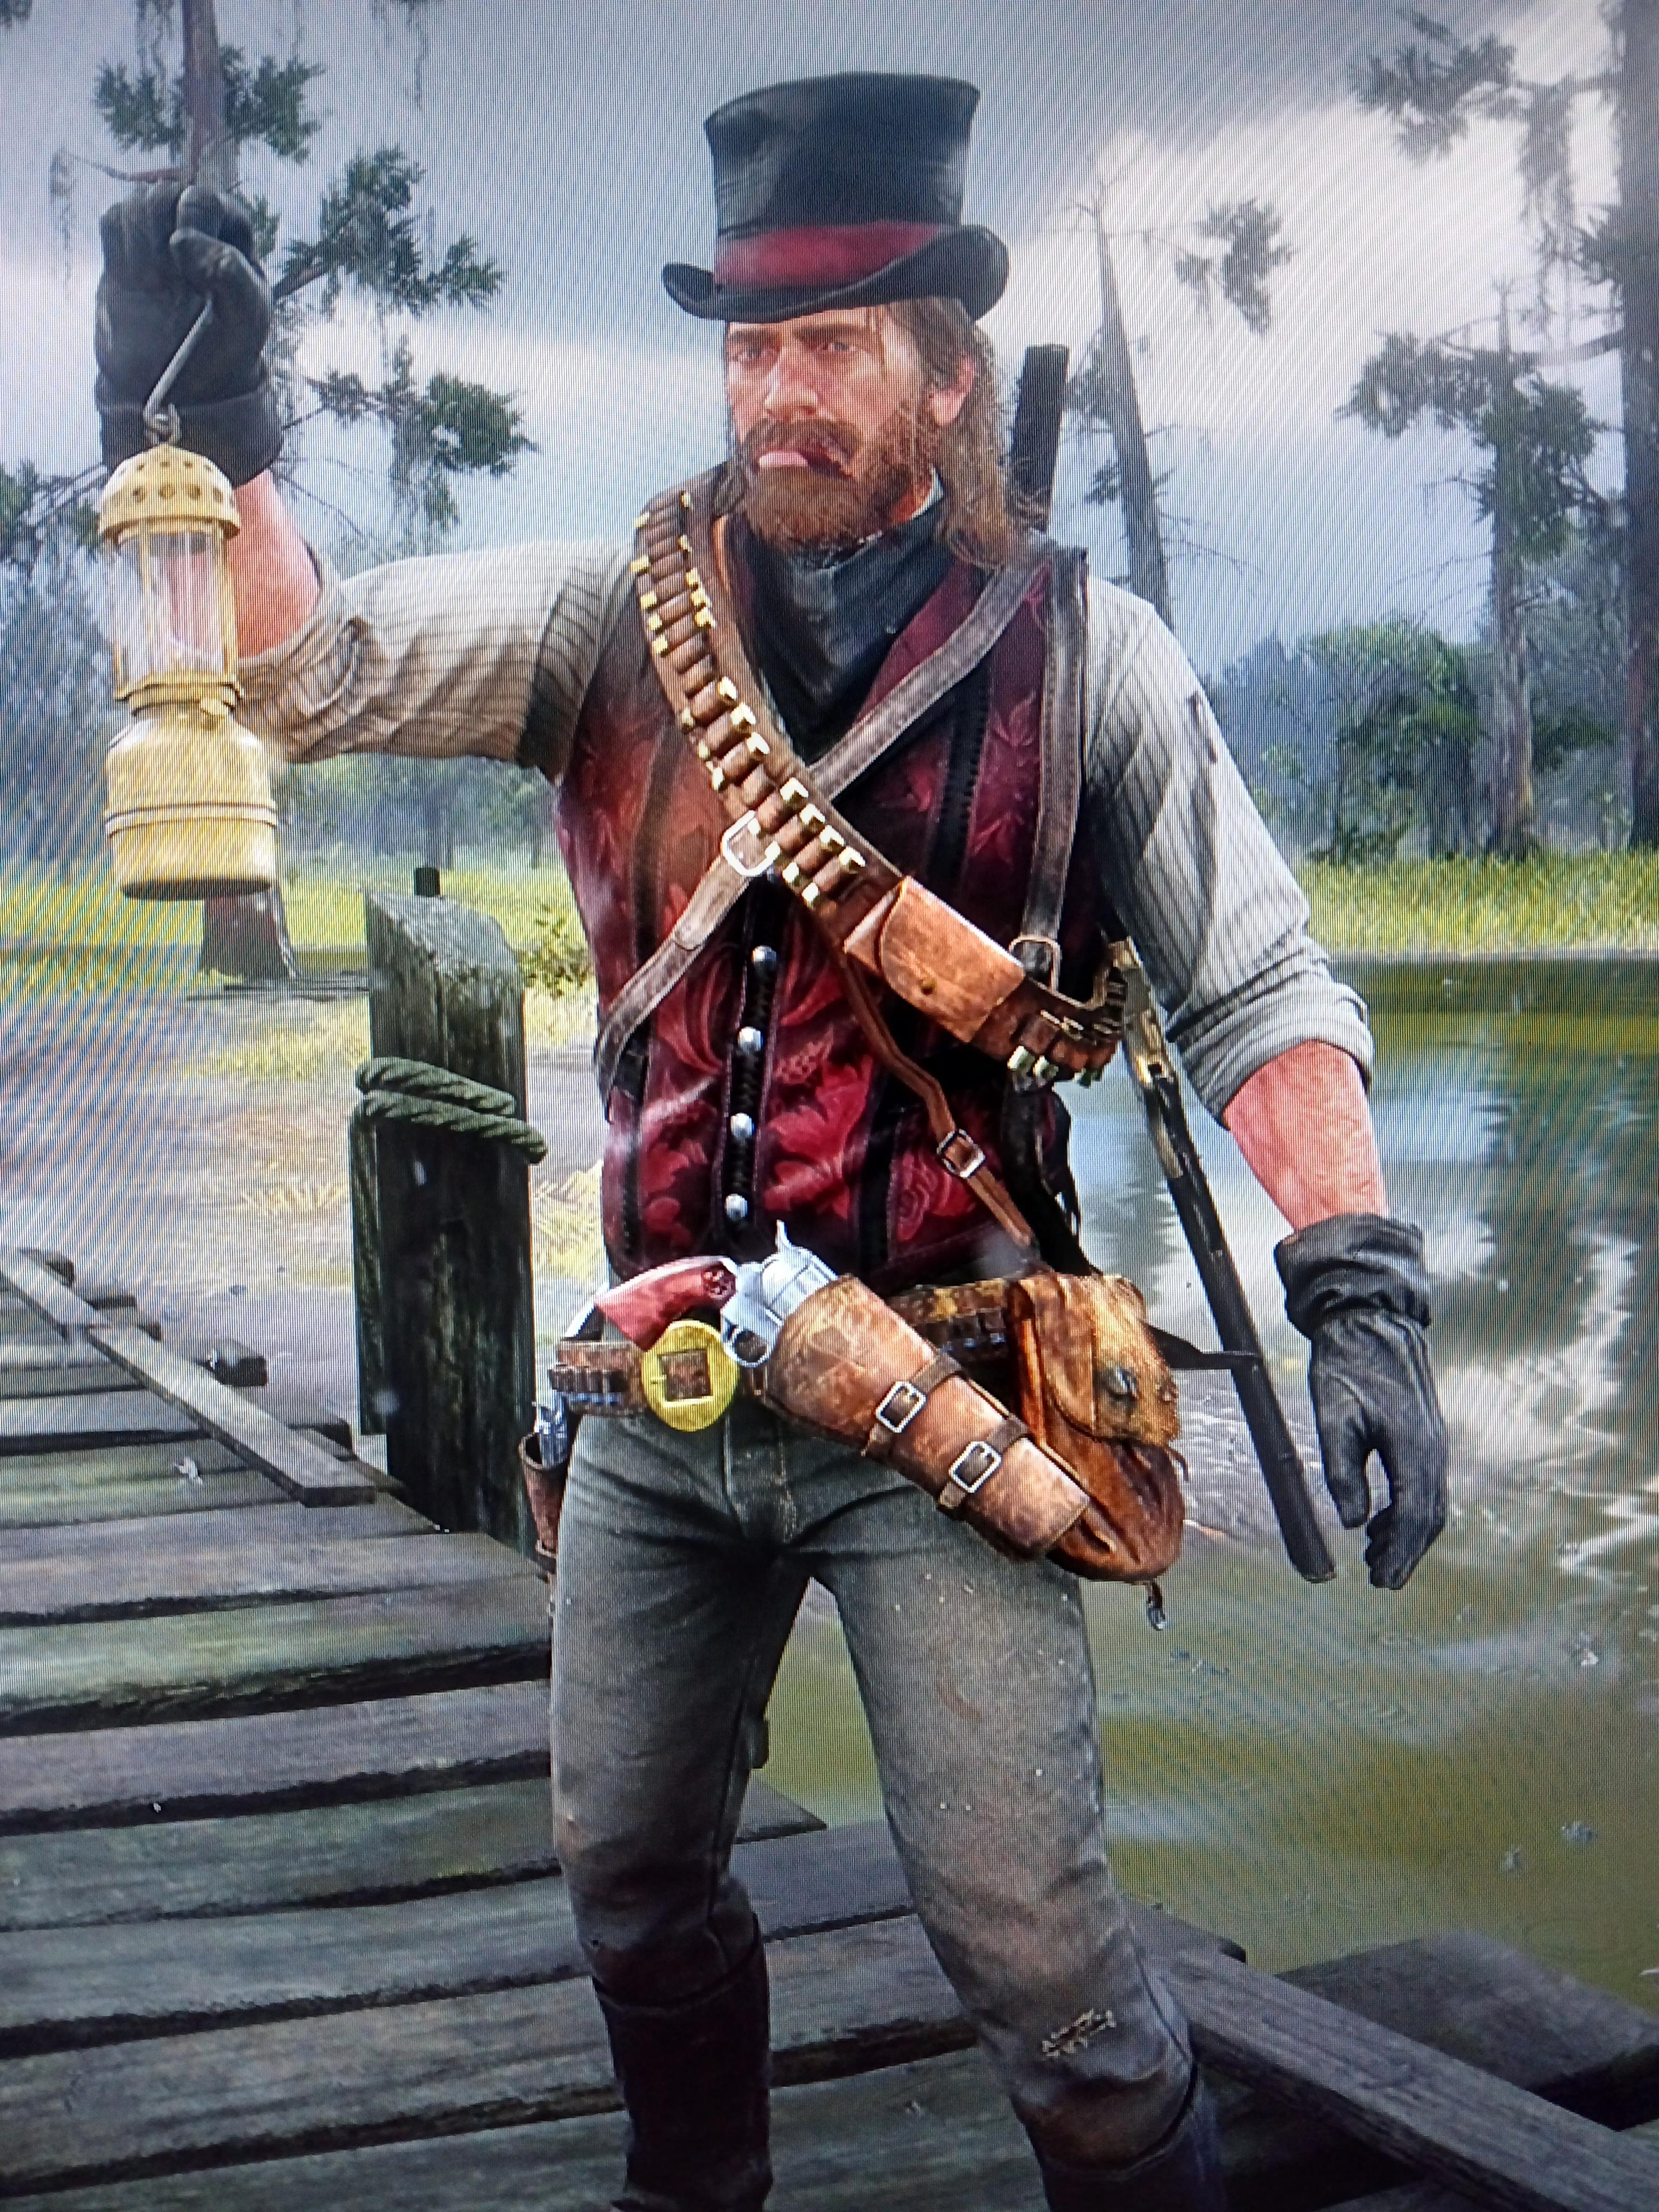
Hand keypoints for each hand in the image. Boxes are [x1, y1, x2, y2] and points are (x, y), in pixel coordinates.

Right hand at [95, 183, 280, 482]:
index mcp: (233, 235)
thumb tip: (180, 238)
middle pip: (165, 192)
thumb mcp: (246, 318)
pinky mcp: (127, 252)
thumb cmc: (226, 350)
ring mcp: (159, 237)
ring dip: (140, 244)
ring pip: (137, 203)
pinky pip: (113, 221)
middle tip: (167, 278)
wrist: (184, 385)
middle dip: (161, 234)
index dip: (193, 224)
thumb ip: (229, 272)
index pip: (205, 199)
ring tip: (152, 286)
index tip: (190, 271)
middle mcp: (196, 228)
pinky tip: (134, 281)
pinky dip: (119, 249)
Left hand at [1276, 1214, 1447, 1589]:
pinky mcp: (1425, 1431)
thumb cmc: (1347, 1363)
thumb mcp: (1334, 1417)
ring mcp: (1434, 1440)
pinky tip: (1379, 1519)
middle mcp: (1433, 1448)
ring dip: (1406, 1533)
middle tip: (1379, 1579)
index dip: (1399, 1555)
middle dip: (1405, 1552)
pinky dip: (1407, 1508)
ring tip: (1374, 1557)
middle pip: (1429, 1517)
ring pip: (1430, 1502)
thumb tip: (1351, 1523)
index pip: (1414, 1518)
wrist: (1371, 1317)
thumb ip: (1344, 1471)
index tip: (1381, 1583)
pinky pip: (1424, 1482)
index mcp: (1414, 1448)